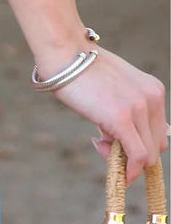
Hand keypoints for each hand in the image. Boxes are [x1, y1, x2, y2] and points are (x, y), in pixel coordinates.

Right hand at [49, 46, 167, 183]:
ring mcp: (139, 109)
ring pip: (148, 154)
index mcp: (153, 90)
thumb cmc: (81, 68)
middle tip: (104, 145)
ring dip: (126, 161)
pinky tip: (117, 171)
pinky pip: (136, 155)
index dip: (140, 144)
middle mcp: (153, 99)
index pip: (158, 131)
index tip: (118, 145)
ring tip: (99, 142)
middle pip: (157, 145)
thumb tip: (122, 140)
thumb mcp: (114, 87)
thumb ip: (126, 108)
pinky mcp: (122, 118)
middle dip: (133, 155)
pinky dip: (129, 170)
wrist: (65, 52)